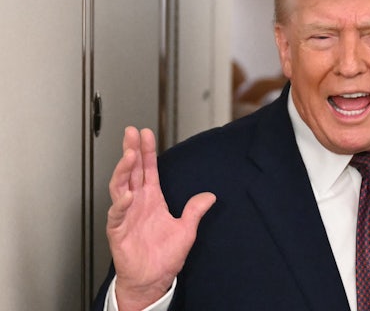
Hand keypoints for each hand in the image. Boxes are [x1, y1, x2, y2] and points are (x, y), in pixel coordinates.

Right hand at [106, 127, 215, 309]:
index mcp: (152, 200)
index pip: (148, 170)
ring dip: (124, 170)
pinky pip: (117, 214)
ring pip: (121, 186)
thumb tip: (209, 196)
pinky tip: (128, 194)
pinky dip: (121, 203)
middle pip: (132, 171)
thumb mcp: (186, 230)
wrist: (152, 279)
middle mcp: (137, 204)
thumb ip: (195, 211)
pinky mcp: (118, 230)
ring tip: (130, 155)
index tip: (146, 134)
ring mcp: (126, 215)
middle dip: (131, 151)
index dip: (147, 152)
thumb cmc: (164, 257)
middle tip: (131, 133)